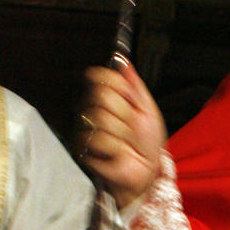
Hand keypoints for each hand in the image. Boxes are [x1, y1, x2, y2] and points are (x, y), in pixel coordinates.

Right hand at [79, 62, 166, 207]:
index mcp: (107, 98)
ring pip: (100, 119)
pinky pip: (99, 140)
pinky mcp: (82, 149)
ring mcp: (85, 129)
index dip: (119, 86)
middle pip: (101, 95)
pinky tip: (119, 153)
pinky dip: (117, 148)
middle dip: (125, 112)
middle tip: (132, 125)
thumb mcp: (148, 108)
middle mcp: (92, 110)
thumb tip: (123, 60)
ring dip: (122, 133)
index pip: (101, 76)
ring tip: (127, 141)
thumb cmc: (148, 140)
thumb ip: (135, 85)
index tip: (131, 99)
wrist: (146, 169)